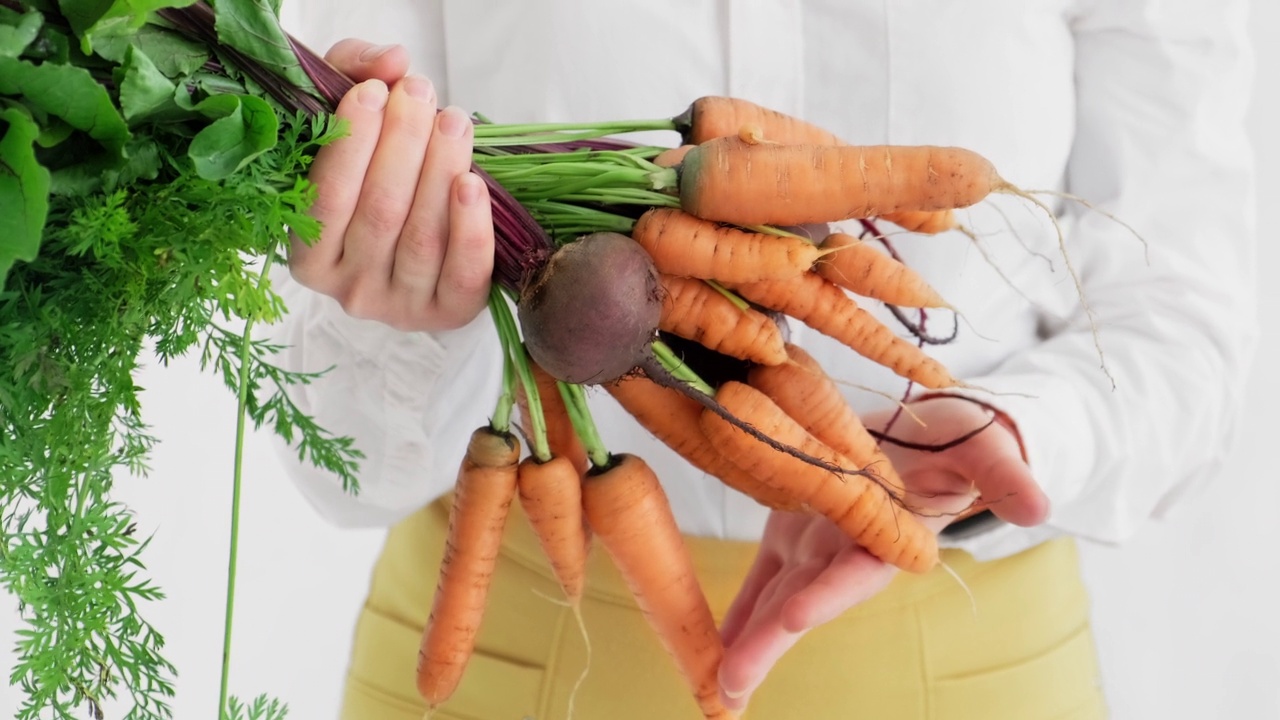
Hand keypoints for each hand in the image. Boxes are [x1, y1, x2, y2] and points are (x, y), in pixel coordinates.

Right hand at [288, 39, 494, 331]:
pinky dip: (471, 227)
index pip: (326, 198)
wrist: (425, 224)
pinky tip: (472, 182)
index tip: (377, 91)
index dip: (351, 142)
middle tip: (421, 94)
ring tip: (453, 121)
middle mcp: (348, 289)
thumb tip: (391, 63)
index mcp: (307, 253)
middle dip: (403, 144)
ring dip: (440, 170)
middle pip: (379, 213)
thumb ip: (355, 73)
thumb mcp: (351, 115)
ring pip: (421, 238)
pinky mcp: (448, 313)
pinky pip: (462, 273)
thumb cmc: (375, 169)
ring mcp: (399, 306)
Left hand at [716, 395, 1048, 710]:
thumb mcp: (991, 448)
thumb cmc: (968, 441)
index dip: (827, 593)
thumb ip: (1006, 475)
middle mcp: (850, 549)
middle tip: (728, 686)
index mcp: (893, 536)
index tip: (791, 618)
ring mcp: (818, 542)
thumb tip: (1038, 506)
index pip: (857, 571)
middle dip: (767, 644)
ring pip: (774, 596)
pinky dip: (736, 608)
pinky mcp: (792, 526)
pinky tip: (708, 641)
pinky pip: (760, 573)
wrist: (934, 431)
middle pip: (805, 601)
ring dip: (742, 640)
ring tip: (711, 684)